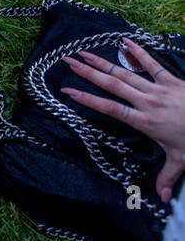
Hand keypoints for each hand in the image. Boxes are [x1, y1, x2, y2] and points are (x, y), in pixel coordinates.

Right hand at [61, 38, 184, 202]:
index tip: (67, 91)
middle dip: (88, 73)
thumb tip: (160, 199)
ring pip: (127, 73)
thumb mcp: (181, 161)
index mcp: (146, 122)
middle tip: (68, 61)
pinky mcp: (173, 81)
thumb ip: (167, 178)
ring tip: (84, 52)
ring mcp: (160, 89)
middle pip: (113, 85)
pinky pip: (152, 64)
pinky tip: (124, 41)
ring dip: (104, 61)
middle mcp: (148, 103)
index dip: (87, 99)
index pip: (110, 109)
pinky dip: (138, 52)